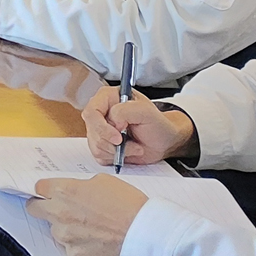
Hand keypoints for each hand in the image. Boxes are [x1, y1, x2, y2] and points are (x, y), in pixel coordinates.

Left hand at [29, 175, 149, 255]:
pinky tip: (99, 244)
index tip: (48, 194)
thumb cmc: (131, 207)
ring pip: (56, 232)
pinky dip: (81, 248)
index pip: (38, 188)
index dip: (44, 191)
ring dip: (67, 230)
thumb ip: (81, 186)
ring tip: (93, 230)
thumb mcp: (106, 182)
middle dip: (44, 208)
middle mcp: (59, 214)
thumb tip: (74, 192)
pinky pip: (72, 250)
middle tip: (61, 211)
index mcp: (65, 192)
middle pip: (35, 209)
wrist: (147, 237)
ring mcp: (65, 238)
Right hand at [80, 85, 196, 168]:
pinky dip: (115, 157)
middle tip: (127, 142)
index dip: (101, 127)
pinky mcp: (102, 145)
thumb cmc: (157, 124)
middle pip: (92, 131)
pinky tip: (128, 151)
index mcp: (108, 98)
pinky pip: (99, 156)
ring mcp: (100, 130)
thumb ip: (126, 111)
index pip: (91, 112)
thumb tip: (112, 122)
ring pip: (95, 146)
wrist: (163, 142)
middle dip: (112, 142)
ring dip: (117, 151)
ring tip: (133, 146)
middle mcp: (101, 113)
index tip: (118, 137)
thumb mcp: (147, 112)